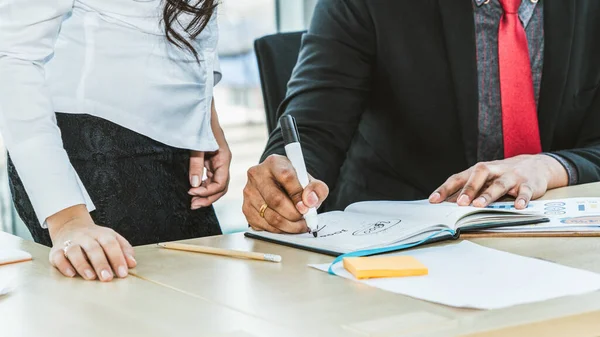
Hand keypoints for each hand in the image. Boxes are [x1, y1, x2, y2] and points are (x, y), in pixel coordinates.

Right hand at [47, 205, 135, 280]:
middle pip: (93, 248)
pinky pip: (58, 257)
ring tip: (90, 277)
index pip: (111, 244)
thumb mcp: (112, 239)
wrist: (71, 226)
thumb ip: (124, 250)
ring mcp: (70, 243)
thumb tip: (132, 263)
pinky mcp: (56, 251)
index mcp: (101, 234)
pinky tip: (71, 274)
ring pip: (74, 251)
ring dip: (82, 265)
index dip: (117, 258)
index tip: (123, 273)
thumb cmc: (96, 238)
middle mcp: (85, 237)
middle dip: (101, 264)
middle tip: (107, 278)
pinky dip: (64, 266)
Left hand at [188, 101, 231, 208]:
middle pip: (220, 187)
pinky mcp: (210, 160)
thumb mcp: (197, 144)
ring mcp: (217, 162)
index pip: (221, 183)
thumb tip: (194, 184)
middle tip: (192, 205)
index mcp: (224, 158)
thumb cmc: (201, 124)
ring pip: (215, 184)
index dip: (208, 191)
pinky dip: (202, 185)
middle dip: (208, 197)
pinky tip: (193, 189)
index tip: (192, 192)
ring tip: (192, 201)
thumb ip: (196, 164)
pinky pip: (209, 178)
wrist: (200, 109)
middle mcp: (222, 162)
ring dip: (205, 194)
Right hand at [243, 154, 328, 232]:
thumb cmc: (295, 183)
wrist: (279, 185)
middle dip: (294, 215)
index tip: (307, 207)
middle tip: (305, 221)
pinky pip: (262, 225)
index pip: (286, 177)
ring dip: (288, 226)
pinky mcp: (246, 208)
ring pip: (269, 216)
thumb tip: (309, 202)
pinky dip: (277, 231)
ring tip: (299, 226)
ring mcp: (249, 192)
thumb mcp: (310, 181)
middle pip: (275, 200)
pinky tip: (286, 226)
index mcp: (274, 163)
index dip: (298, 195)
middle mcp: (257, 175)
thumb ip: (316, 189)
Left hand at [429, 154, 568, 208]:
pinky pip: (525, 191)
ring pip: (499, 184)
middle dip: (468, 189)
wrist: (536, 165)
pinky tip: (518, 207)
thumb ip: (467, 191)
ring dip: (488, 195)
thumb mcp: (484, 180)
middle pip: (479, 175)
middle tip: (459, 203)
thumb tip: (446, 205)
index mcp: (479, 171)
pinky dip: (522, 199)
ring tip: (479, 205)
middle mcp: (494, 171)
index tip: (434, 200)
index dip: (445, 189)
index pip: (459, 178)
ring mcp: (512, 177)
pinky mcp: (528, 184)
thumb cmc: (502, 175)